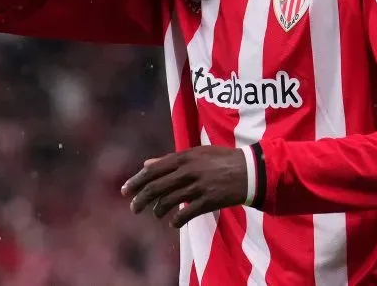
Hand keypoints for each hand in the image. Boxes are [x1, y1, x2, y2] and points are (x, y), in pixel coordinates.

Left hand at [121, 146, 247, 228]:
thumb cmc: (221, 160)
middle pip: (156, 187)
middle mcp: (189, 171)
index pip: (153, 171)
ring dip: (158, 210)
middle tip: (133, 208)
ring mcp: (199, 186)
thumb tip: (146, 164)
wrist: (250, 170)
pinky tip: (173, 223)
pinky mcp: (210, 200)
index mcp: (184, 157)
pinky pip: (187, 214)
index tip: (125, 191)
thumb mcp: (196, 154)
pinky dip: (176, 220)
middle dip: (141, 199)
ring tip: (156, 214)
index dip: (136, 181)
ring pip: (169, 201)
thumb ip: (170, 160)